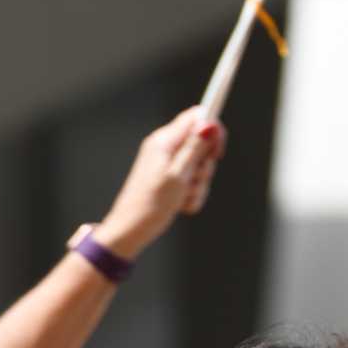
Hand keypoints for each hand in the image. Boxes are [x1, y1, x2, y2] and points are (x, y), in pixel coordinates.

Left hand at [93, 107, 226, 255]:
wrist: (131, 230)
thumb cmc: (151, 203)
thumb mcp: (179, 174)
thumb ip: (195, 147)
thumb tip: (209, 122)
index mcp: (165, 141)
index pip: (197, 117)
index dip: (213, 129)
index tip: (217, 151)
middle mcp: (166, 148)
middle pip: (203, 143)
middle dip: (206, 165)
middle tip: (194, 180)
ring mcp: (168, 164)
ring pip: (201, 165)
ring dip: (199, 183)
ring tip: (184, 196)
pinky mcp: (170, 178)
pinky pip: (193, 180)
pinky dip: (193, 193)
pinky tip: (181, 203)